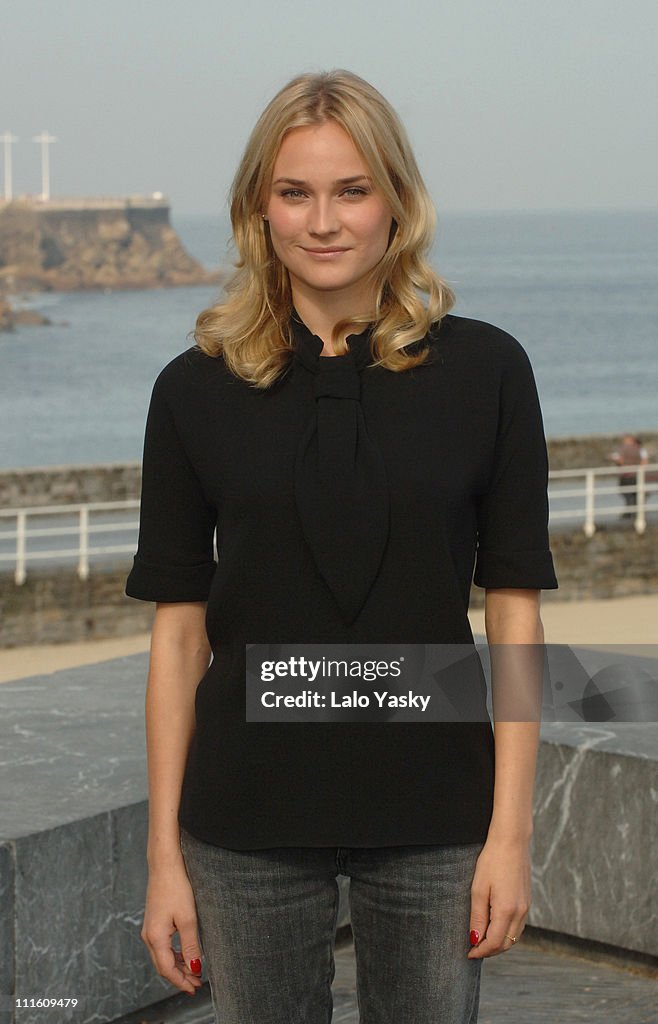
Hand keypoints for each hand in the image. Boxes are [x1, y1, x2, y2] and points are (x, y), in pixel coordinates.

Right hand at [141, 860, 204, 994]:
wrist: (164, 864)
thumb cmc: (176, 888)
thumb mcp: (188, 919)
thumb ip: (190, 945)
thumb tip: (194, 968)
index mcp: (155, 937)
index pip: (167, 969)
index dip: (181, 981)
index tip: (195, 988)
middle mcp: (148, 936)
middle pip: (163, 966)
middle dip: (179, 977)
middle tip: (196, 984)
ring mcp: (149, 928)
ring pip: (162, 956)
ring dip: (177, 966)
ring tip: (193, 972)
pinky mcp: (153, 922)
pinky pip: (161, 946)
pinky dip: (173, 954)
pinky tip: (184, 954)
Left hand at [466, 836, 530, 958]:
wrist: (512, 841)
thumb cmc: (492, 861)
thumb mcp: (478, 889)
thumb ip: (477, 917)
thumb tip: (475, 938)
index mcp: (507, 911)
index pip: (494, 943)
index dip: (480, 951)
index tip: (468, 953)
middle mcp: (520, 913)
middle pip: (506, 944)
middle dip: (490, 951)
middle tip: (473, 949)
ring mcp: (526, 907)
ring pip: (514, 937)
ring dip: (499, 943)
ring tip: (482, 940)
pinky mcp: (527, 901)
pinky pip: (518, 926)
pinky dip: (507, 932)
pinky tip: (495, 927)